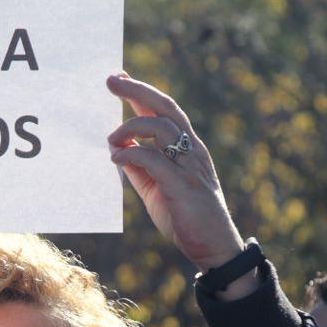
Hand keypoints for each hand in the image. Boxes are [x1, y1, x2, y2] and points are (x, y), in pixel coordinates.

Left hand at [106, 73, 257, 297]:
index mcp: (189, 148)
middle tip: (111, 80)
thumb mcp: (156, 188)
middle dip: (137, 90)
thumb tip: (118, 149)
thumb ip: (140, 168)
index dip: (142, 92)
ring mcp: (190, 166)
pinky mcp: (183, 186)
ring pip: (161, 127)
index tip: (120, 78)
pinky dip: (131, 152)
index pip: (165, 110)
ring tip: (111, 139)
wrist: (214, 248)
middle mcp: (192, 150)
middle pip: (165, 107)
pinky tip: (116, 157)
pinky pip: (154, 158)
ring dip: (130, 126)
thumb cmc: (186, 217)